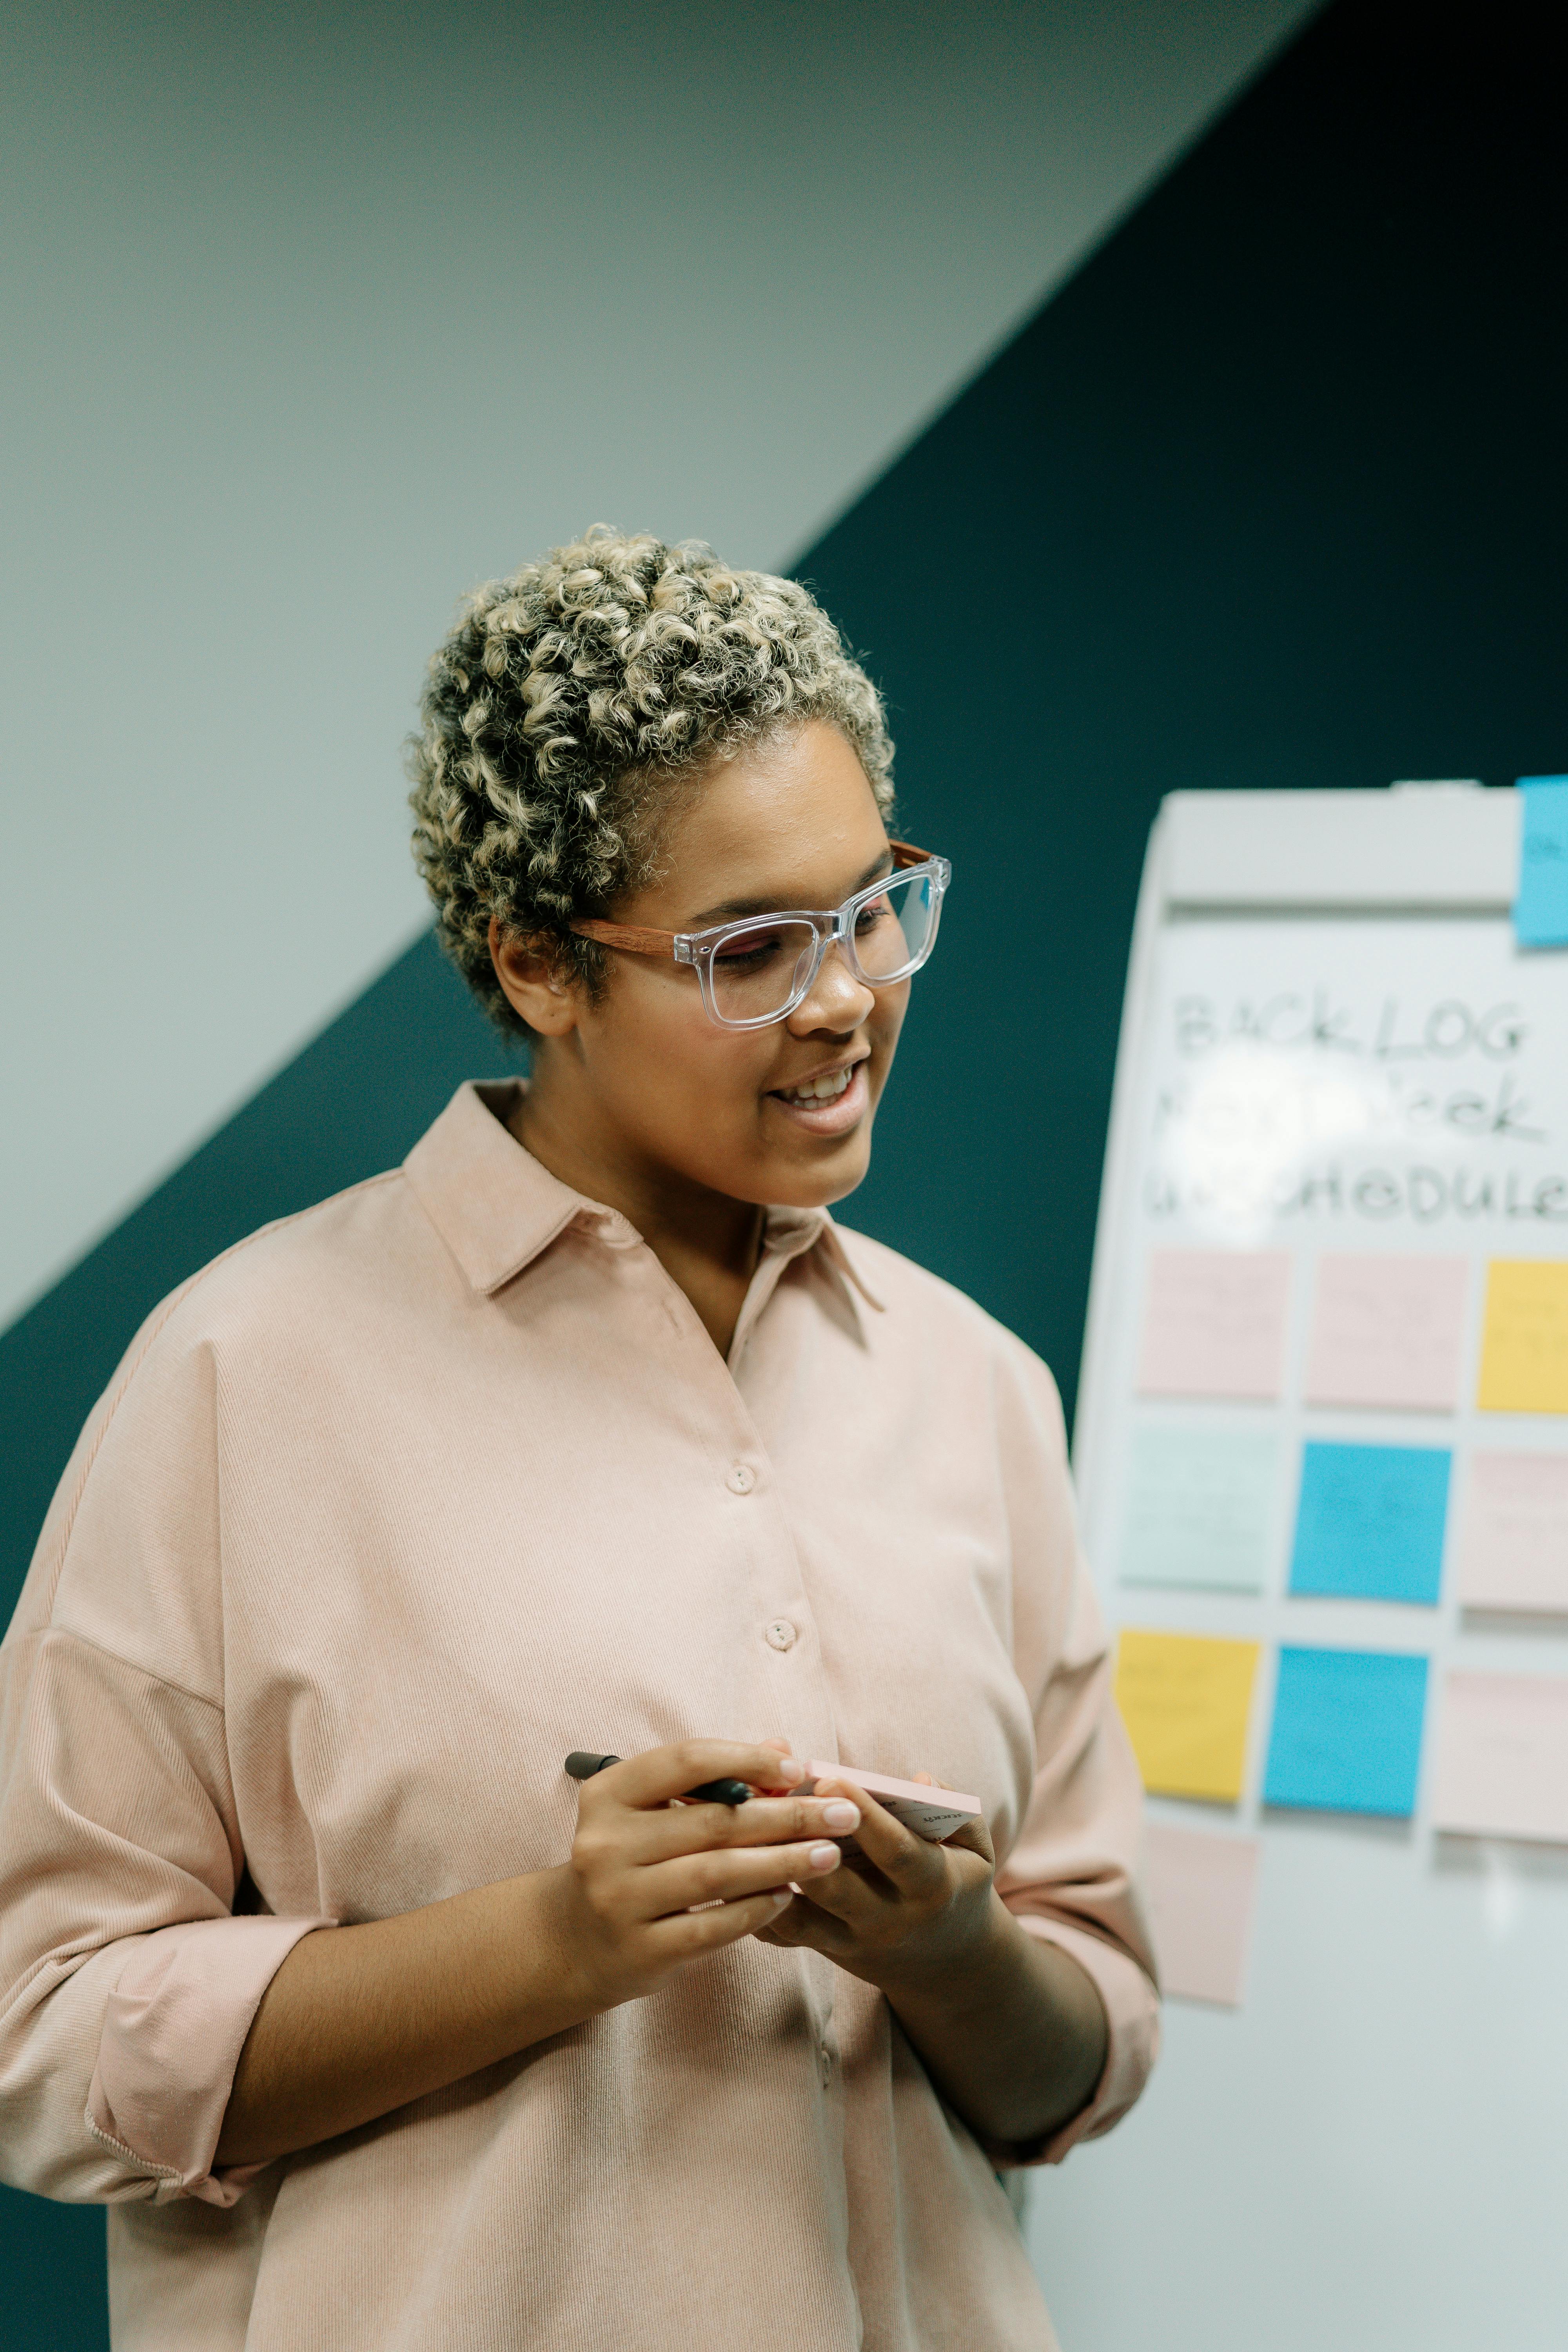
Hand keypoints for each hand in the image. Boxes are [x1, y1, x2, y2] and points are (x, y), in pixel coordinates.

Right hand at [551, 1739, 863, 2011]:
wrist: (575, 1941)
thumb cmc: (631, 1860)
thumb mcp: (654, 1811)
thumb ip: (714, 1779)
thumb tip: (782, 1747)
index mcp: (608, 1794)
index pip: (686, 1761)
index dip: (747, 1759)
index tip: (798, 1767)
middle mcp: (605, 1843)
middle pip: (713, 1821)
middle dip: (787, 1815)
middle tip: (842, 1815)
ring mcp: (618, 1899)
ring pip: (717, 1874)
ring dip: (782, 1862)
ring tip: (830, 1854)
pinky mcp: (639, 1950)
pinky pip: (711, 1927)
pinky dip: (755, 1909)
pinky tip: (788, 1897)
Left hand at [755, 1764, 999, 1997]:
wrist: (947, 1965)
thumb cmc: (955, 1884)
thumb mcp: (975, 1849)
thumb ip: (957, 1808)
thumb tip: (919, 1779)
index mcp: (930, 1887)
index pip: (897, 1852)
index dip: (866, 1817)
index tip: (831, 1778)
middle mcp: (888, 1920)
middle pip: (838, 1889)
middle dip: (805, 1844)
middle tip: (775, 1798)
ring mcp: (850, 1942)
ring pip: (798, 1917)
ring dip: (767, 1871)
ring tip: (741, 1824)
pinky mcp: (822, 1950)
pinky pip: (779, 1932)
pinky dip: (751, 1901)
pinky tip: (729, 1862)